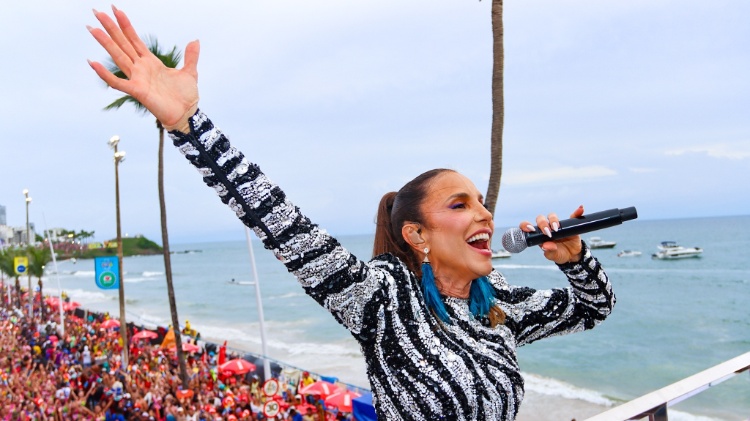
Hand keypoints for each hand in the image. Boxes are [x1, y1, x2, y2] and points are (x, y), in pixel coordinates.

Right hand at [87, 6, 199, 130]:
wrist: (187, 115)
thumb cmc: (186, 97)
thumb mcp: (190, 72)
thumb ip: (191, 56)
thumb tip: (195, 40)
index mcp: (151, 62)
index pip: (134, 39)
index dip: (125, 24)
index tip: (115, 9)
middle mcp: (141, 68)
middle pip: (122, 43)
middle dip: (110, 27)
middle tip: (96, 11)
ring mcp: (137, 78)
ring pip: (118, 56)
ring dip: (105, 43)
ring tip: (93, 28)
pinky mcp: (137, 91)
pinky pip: (117, 82)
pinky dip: (104, 73)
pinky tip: (92, 62)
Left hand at [519, 205, 583, 263]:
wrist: (572, 255)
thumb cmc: (559, 254)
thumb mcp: (554, 256)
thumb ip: (549, 252)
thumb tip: (546, 246)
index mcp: (539, 235)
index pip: (529, 227)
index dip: (526, 225)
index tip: (529, 229)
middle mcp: (547, 228)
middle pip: (541, 219)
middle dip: (542, 224)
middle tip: (548, 233)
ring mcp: (557, 225)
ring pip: (552, 216)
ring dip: (553, 220)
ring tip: (556, 228)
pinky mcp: (568, 225)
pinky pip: (572, 216)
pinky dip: (576, 212)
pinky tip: (580, 209)